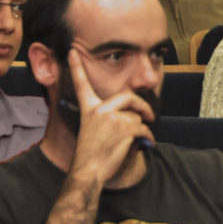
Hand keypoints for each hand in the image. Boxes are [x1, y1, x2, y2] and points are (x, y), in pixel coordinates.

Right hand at [66, 47, 154, 184]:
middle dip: (143, 106)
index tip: (72, 51)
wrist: (89, 172)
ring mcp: (113, 117)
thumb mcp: (93, 130)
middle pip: (129, 96)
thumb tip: (135, 114)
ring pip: (137, 117)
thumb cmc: (92, 155)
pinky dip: (146, 138)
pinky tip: (141, 145)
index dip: (77, 67)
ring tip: (131, 142)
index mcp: (89, 109)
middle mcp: (99, 109)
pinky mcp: (125, 127)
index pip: (81, 84)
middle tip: (150, 115)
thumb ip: (107, 117)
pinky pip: (144, 129)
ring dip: (140, 129)